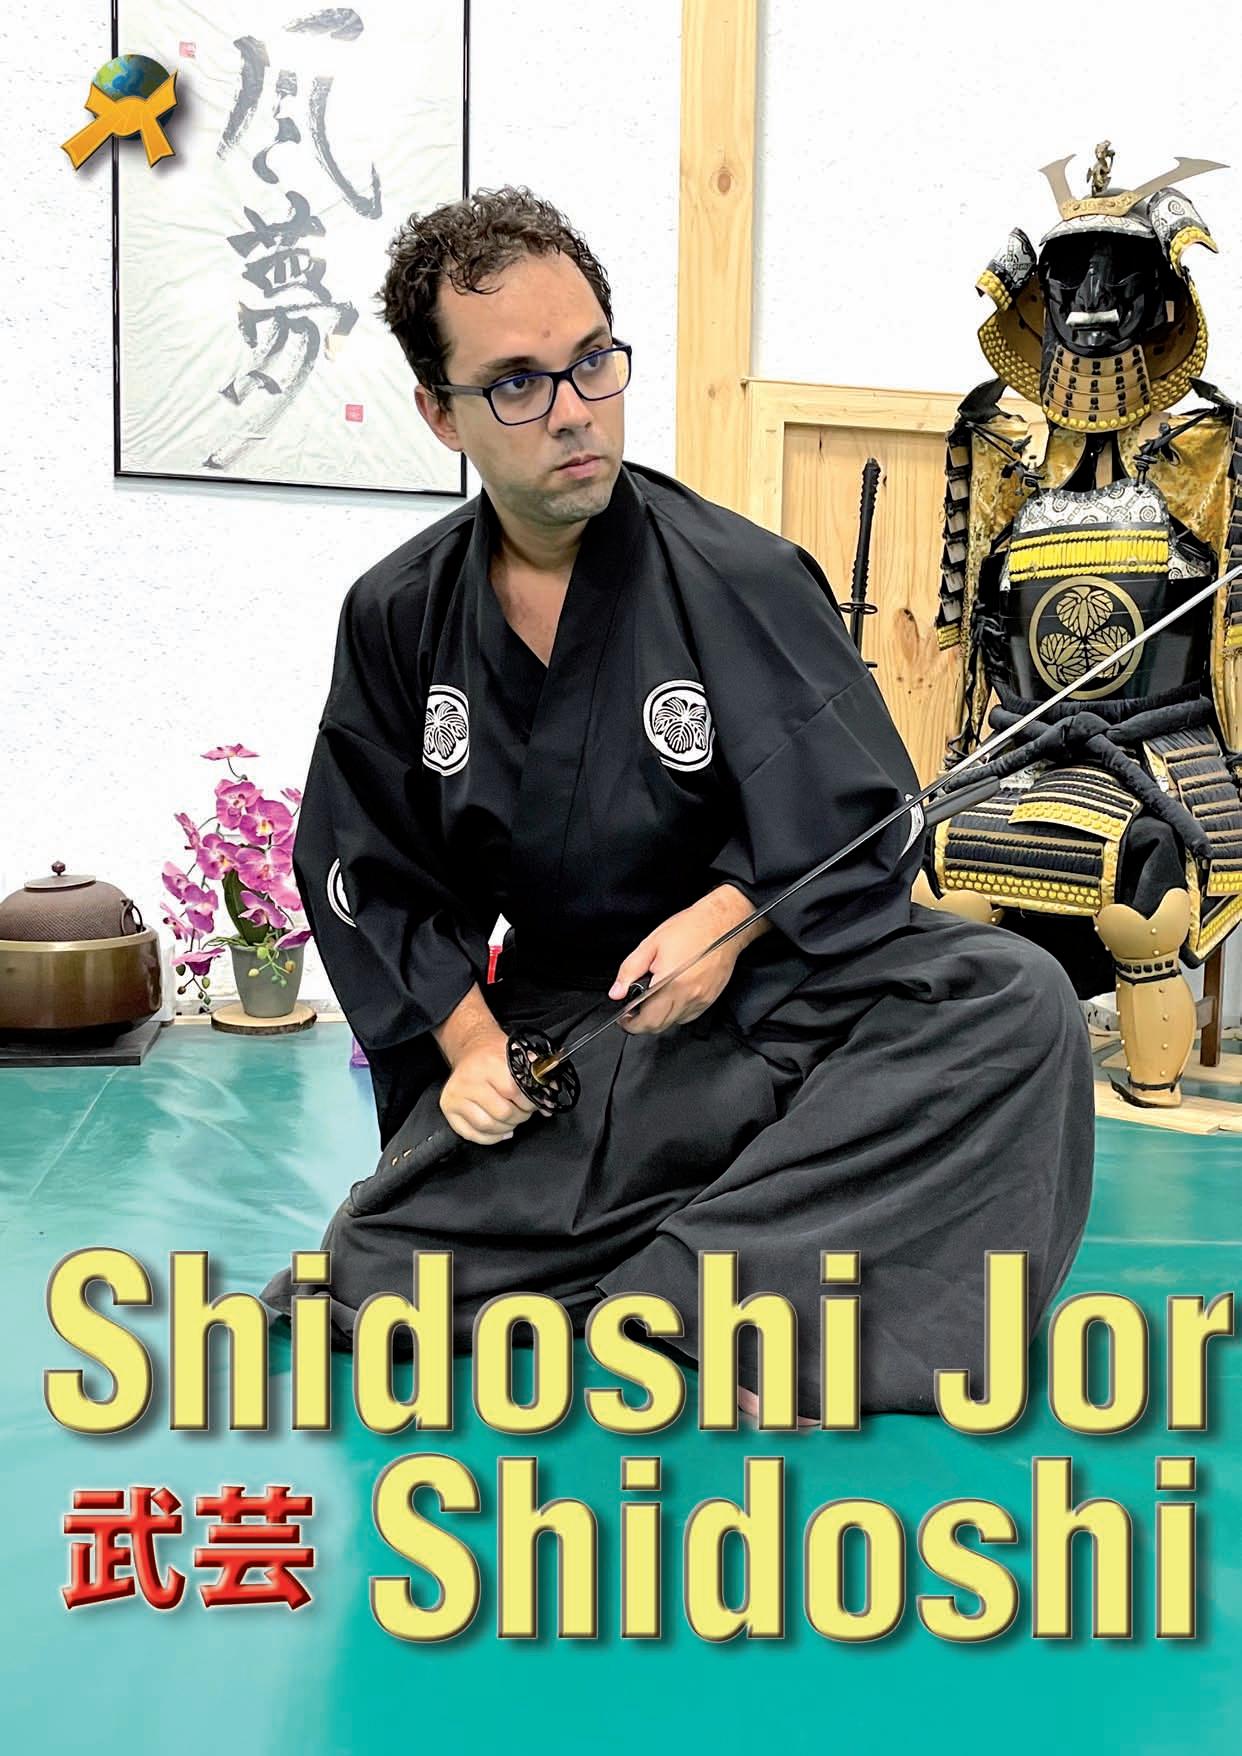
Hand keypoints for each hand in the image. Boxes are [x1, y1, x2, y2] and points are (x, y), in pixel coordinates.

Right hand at [438, 1030, 538, 1144]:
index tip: (534, 1103)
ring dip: (506, 1128)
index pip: (514, 1091)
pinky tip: (499, 1130)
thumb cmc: (495, 1055)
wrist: (470, 1049)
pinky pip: (472, 1134)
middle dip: (519, 1116)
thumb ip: (536, 1078)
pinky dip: (490, 1137)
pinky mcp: (448, 1108)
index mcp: (489, 1063)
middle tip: (523, 1112)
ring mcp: (456, 1096)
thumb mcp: (517, 1056)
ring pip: (488, 1126)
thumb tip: (548, 1106)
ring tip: (511, 1120)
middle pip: (502, 1112)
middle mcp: (470, 1080)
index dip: (529, 1102)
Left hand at [608, 886, 765, 1035]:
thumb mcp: (651, 943)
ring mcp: (701, 1000)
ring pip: (673, 1023)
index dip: (631, 1024)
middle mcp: (688, 996)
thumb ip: (630, 970)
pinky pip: (687, 1016)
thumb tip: (617, 992)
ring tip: (653, 999)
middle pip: (659, 1026)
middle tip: (633, 1010)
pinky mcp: (710, 999)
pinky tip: (671, 996)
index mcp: (670, 983)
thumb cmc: (690, 929)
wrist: (723, 924)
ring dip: (659, 1018)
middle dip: (642, 1023)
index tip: (623, 1018)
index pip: (647, 1020)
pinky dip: (675, 1012)